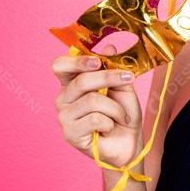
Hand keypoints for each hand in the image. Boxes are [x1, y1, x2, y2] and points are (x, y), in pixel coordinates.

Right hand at [51, 51, 142, 167]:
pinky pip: (94, 119)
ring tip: (121, 116)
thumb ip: (114, 68)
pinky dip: (110, 122)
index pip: (61, 66)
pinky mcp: (70, 134)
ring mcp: (64, 117)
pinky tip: (110, 128)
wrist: (129, 144)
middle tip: (128, 78)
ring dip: (115, 108)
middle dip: (108, 78)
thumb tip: (109, 46)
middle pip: (80, 81)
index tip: (98, 61)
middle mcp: (63, 98)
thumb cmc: (123, 115)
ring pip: (92, 100)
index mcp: (72, 83)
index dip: (77, 61)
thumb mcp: (123, 87)